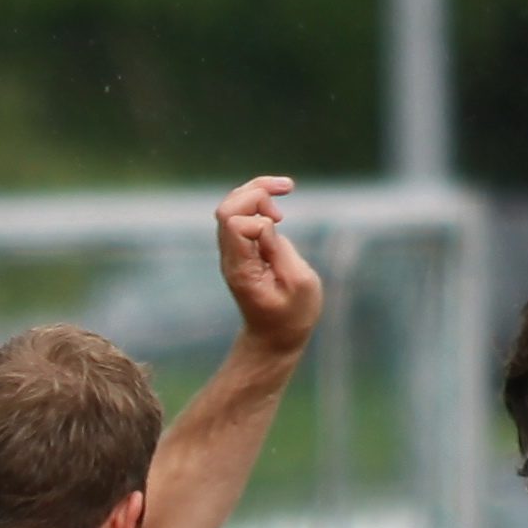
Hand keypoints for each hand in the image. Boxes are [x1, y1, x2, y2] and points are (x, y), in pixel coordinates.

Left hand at [214, 176, 321, 358]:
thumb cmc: (292, 316)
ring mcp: (231, 253)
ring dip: (257, 190)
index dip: (261, 221)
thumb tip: (266, 223)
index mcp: (242, 269)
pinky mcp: (239, 249)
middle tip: (284, 200)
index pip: (236, 225)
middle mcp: (230, 258)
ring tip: (285, 188)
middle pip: (227, 207)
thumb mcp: (301, 285)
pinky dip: (257, 200)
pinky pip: (239, 213)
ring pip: (230, 205)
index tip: (280, 233)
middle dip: (256, 192)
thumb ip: (281, 251)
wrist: (273, 340)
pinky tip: (277, 205)